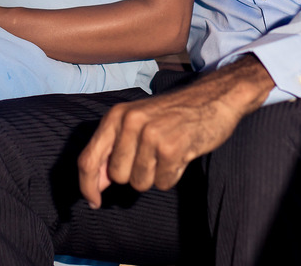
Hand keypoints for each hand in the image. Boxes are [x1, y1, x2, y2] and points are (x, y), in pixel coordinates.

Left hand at [77, 56, 273, 206]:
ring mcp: (150, 134)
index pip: (88, 159)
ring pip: (140, 182)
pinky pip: (162, 183)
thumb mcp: (136, 123)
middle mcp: (129, 122)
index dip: (87, 186)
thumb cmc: (172, 114)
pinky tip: (182, 154)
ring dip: (156, 175)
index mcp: (116, 116)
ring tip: (168, 151)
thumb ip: (113, 152)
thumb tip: (95, 186)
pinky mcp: (171, 147)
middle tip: (153, 154)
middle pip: (117, 176)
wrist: (212, 97)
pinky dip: (173, 175)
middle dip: (135, 174)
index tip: (94, 202)